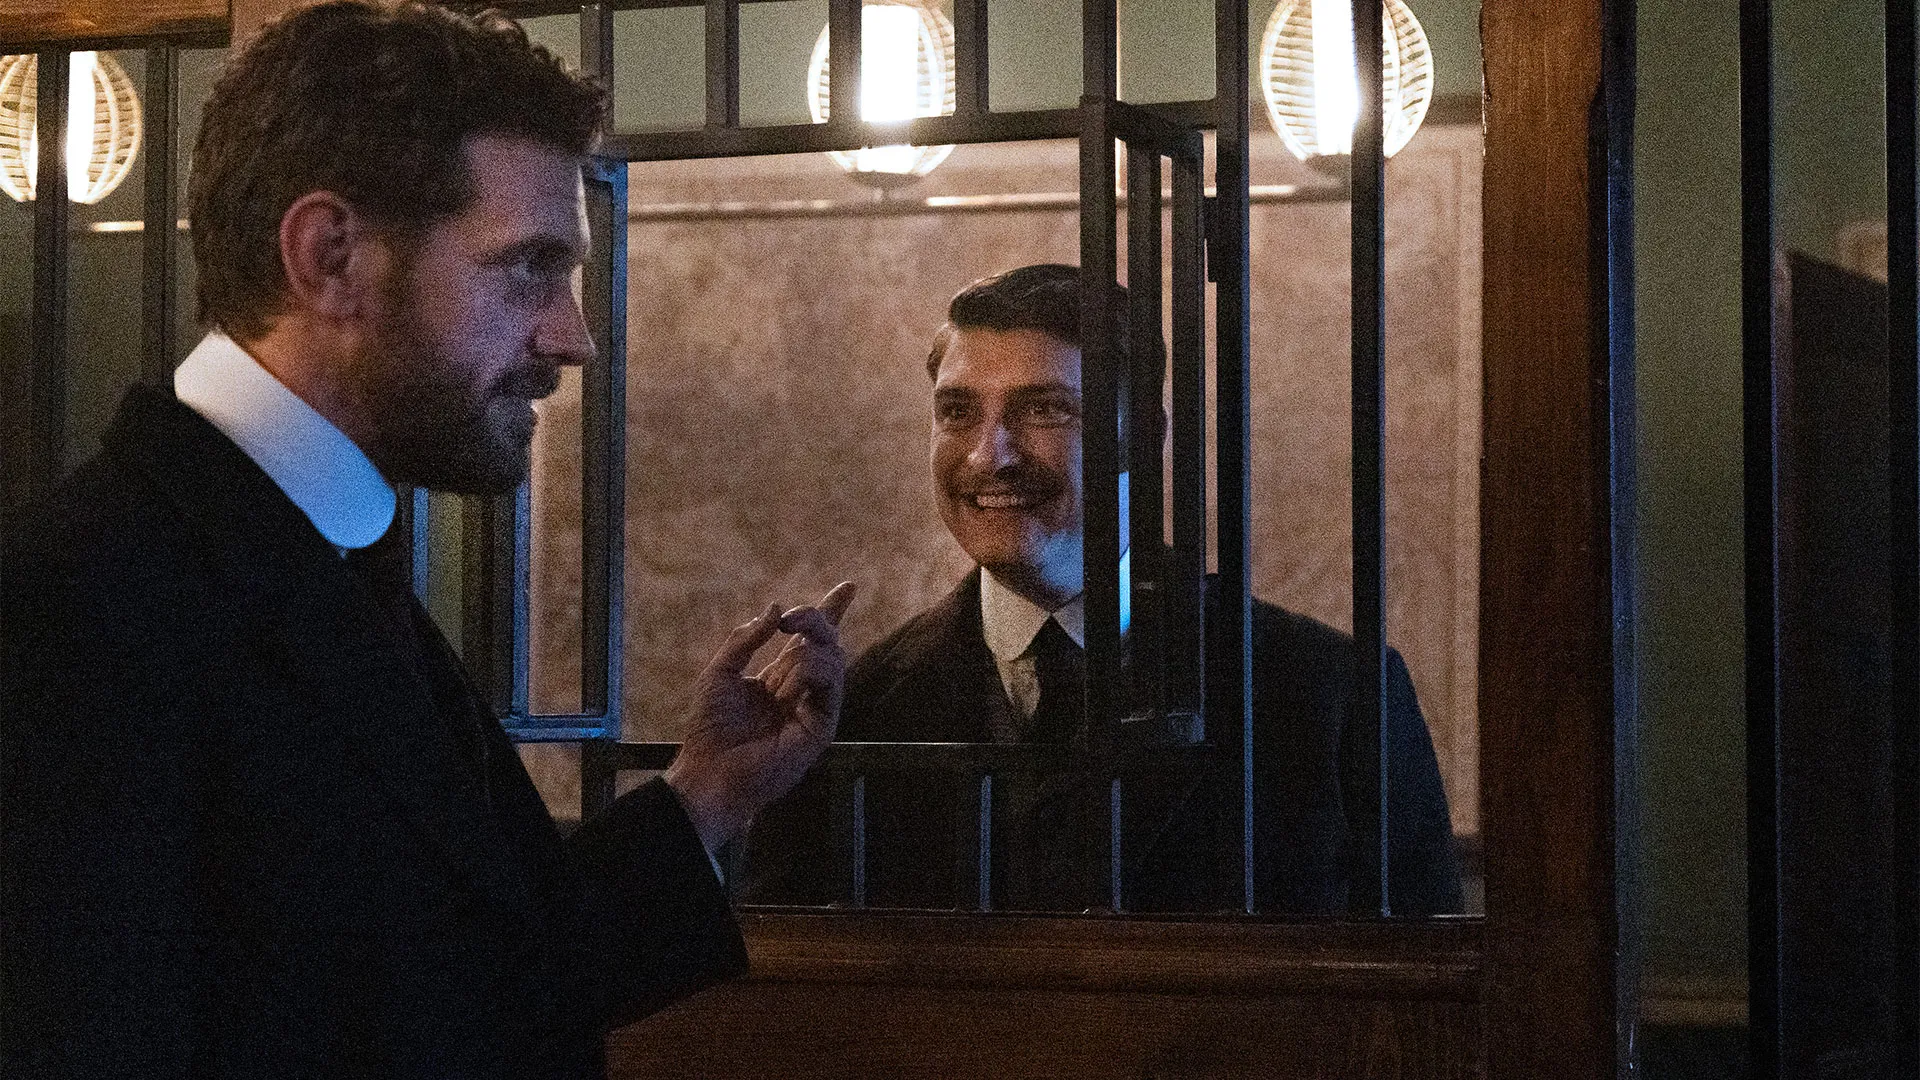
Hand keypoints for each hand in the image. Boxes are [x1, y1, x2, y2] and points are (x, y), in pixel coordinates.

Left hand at [664, 582, 856, 852]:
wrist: (710, 770)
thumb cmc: (711, 728)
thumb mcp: (720, 672)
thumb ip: (745, 639)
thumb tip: (776, 609)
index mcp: (780, 677)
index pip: (810, 640)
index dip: (828, 613)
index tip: (847, 587)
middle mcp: (802, 689)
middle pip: (827, 641)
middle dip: (815, 619)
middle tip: (793, 617)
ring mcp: (815, 707)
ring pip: (832, 658)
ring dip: (806, 653)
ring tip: (780, 676)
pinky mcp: (823, 725)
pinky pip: (830, 684)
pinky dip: (809, 674)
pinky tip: (786, 689)